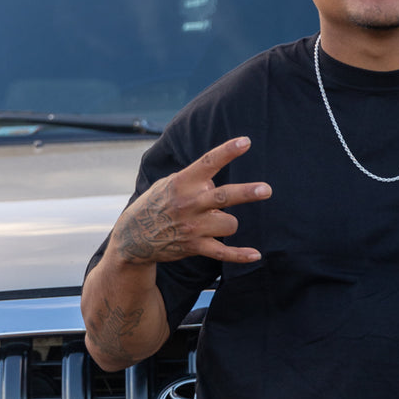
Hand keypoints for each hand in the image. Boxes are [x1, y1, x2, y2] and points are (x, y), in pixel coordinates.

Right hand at [113, 136, 270, 265]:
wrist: (132, 237)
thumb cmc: (156, 204)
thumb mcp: (168, 183)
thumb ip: (192, 178)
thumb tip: (216, 176)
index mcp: (183, 183)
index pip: (208, 163)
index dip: (227, 151)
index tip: (246, 142)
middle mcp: (189, 203)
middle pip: (224, 196)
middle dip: (246, 193)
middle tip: (266, 190)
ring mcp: (192, 227)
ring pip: (230, 224)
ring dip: (229, 223)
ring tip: (215, 223)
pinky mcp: (194, 246)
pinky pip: (222, 253)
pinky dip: (240, 255)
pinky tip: (255, 255)